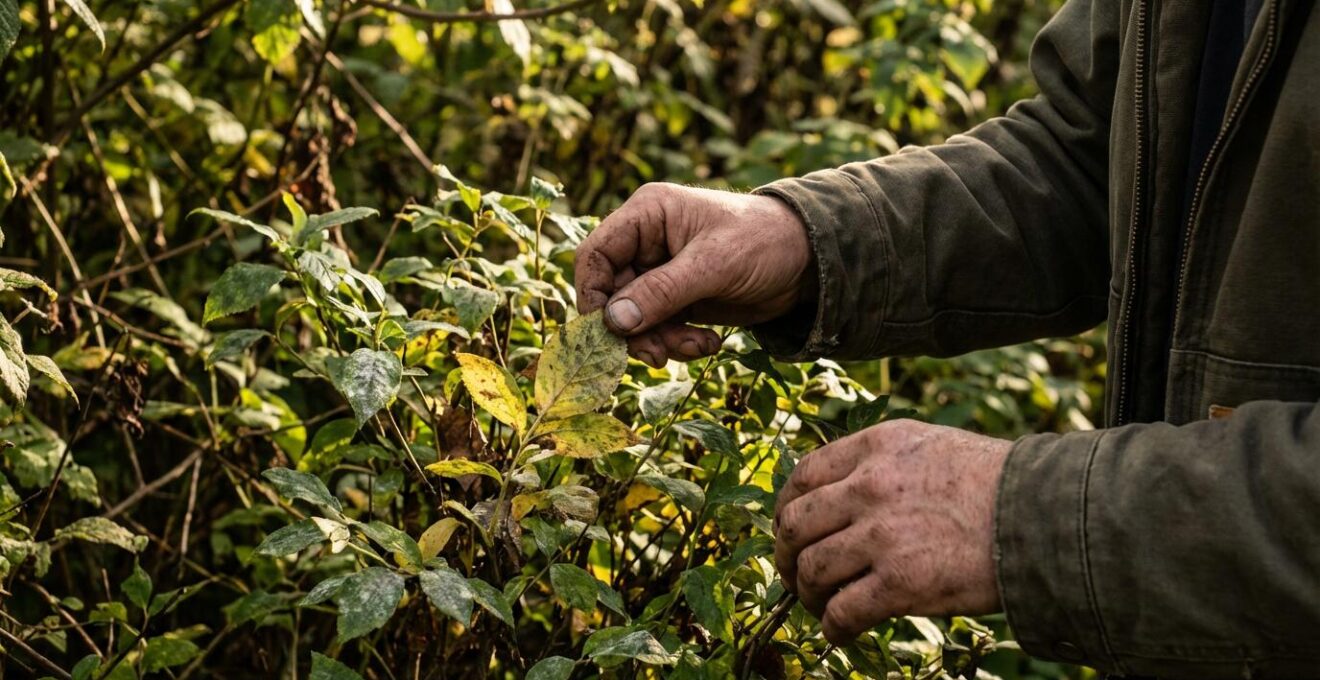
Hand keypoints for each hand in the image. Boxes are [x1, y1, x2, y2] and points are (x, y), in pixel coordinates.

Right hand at [574, 183, 813, 366]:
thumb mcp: (713, 265)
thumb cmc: (764, 242)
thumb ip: (662, 292)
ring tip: (695, 348)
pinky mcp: (678, 299)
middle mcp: (647, 242)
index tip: (606, 332)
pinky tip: (708, 344)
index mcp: (647, 215)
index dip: (593, 295)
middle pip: (612, 294)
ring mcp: (662, 272)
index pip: (596, 255)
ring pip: (634, 318)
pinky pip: (659, 329)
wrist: (809, 261)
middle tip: (657, 356)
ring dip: (659, 341)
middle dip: (635, 329)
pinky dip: (678, 343)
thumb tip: (613, 322)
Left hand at [773, 419, 1010, 643]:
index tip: (789, 528)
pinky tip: (840, 631)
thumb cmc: (996, 484)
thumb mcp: (930, 445)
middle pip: (795, 524)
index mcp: (876, 447)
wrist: (1044, 516)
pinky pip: (842, 611)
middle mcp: (870, 486)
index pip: (803, 475)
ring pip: (812, 570)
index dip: (786, 507)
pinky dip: (833, 627)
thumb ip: (882, 462)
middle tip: (795, 573)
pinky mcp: (900, 583)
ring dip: (808, 594)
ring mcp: (882, 535)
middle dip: (786, 554)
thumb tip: (841, 494)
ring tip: (821, 605)